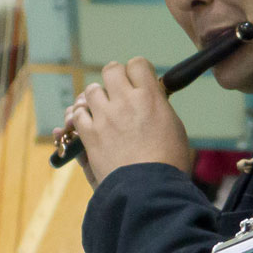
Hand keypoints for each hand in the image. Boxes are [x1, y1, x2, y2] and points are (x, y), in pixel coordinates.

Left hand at [65, 57, 191, 184]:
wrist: (149, 188)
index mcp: (150, 97)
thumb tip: (152, 97)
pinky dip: (81, 117)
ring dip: (96, 97)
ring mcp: (104, 116)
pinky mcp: (89, 134)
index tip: (138, 80)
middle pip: (111, 70)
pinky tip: (89, 123)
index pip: (137, 64)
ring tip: (102, 109)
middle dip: (114, 77)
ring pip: (91, 91)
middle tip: (117, 89)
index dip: (137, 70)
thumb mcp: (174, 128)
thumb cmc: (169, 162)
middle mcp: (125, 101)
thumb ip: (159, 107)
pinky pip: (77, 115)